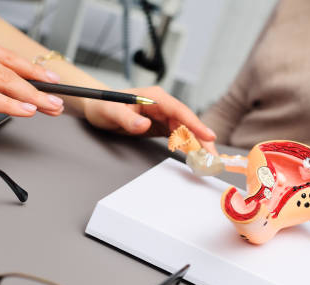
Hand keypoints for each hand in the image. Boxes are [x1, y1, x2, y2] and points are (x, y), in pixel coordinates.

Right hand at [0, 23, 63, 115]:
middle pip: (7, 69)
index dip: (30, 69)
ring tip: (50, 108)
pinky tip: (25, 111)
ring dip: (31, 97)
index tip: (49, 79)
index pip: (2, 55)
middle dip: (37, 86)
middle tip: (58, 98)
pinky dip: (8, 105)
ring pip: (2, 81)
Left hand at [83, 86, 216, 151]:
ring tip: (207, 161)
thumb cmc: (103, 104)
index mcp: (155, 98)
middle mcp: (163, 105)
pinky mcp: (162, 126)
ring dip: (197, 146)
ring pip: (186, 131)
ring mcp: (164, 116)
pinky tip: (195, 157)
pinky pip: (178, 137)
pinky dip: (187, 147)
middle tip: (212, 157)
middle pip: (188, 123)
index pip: (180, 111)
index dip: (196, 124)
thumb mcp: (111, 112)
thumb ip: (127, 119)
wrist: (98, 107)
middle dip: (202, 140)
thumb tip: (144, 126)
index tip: (209, 136)